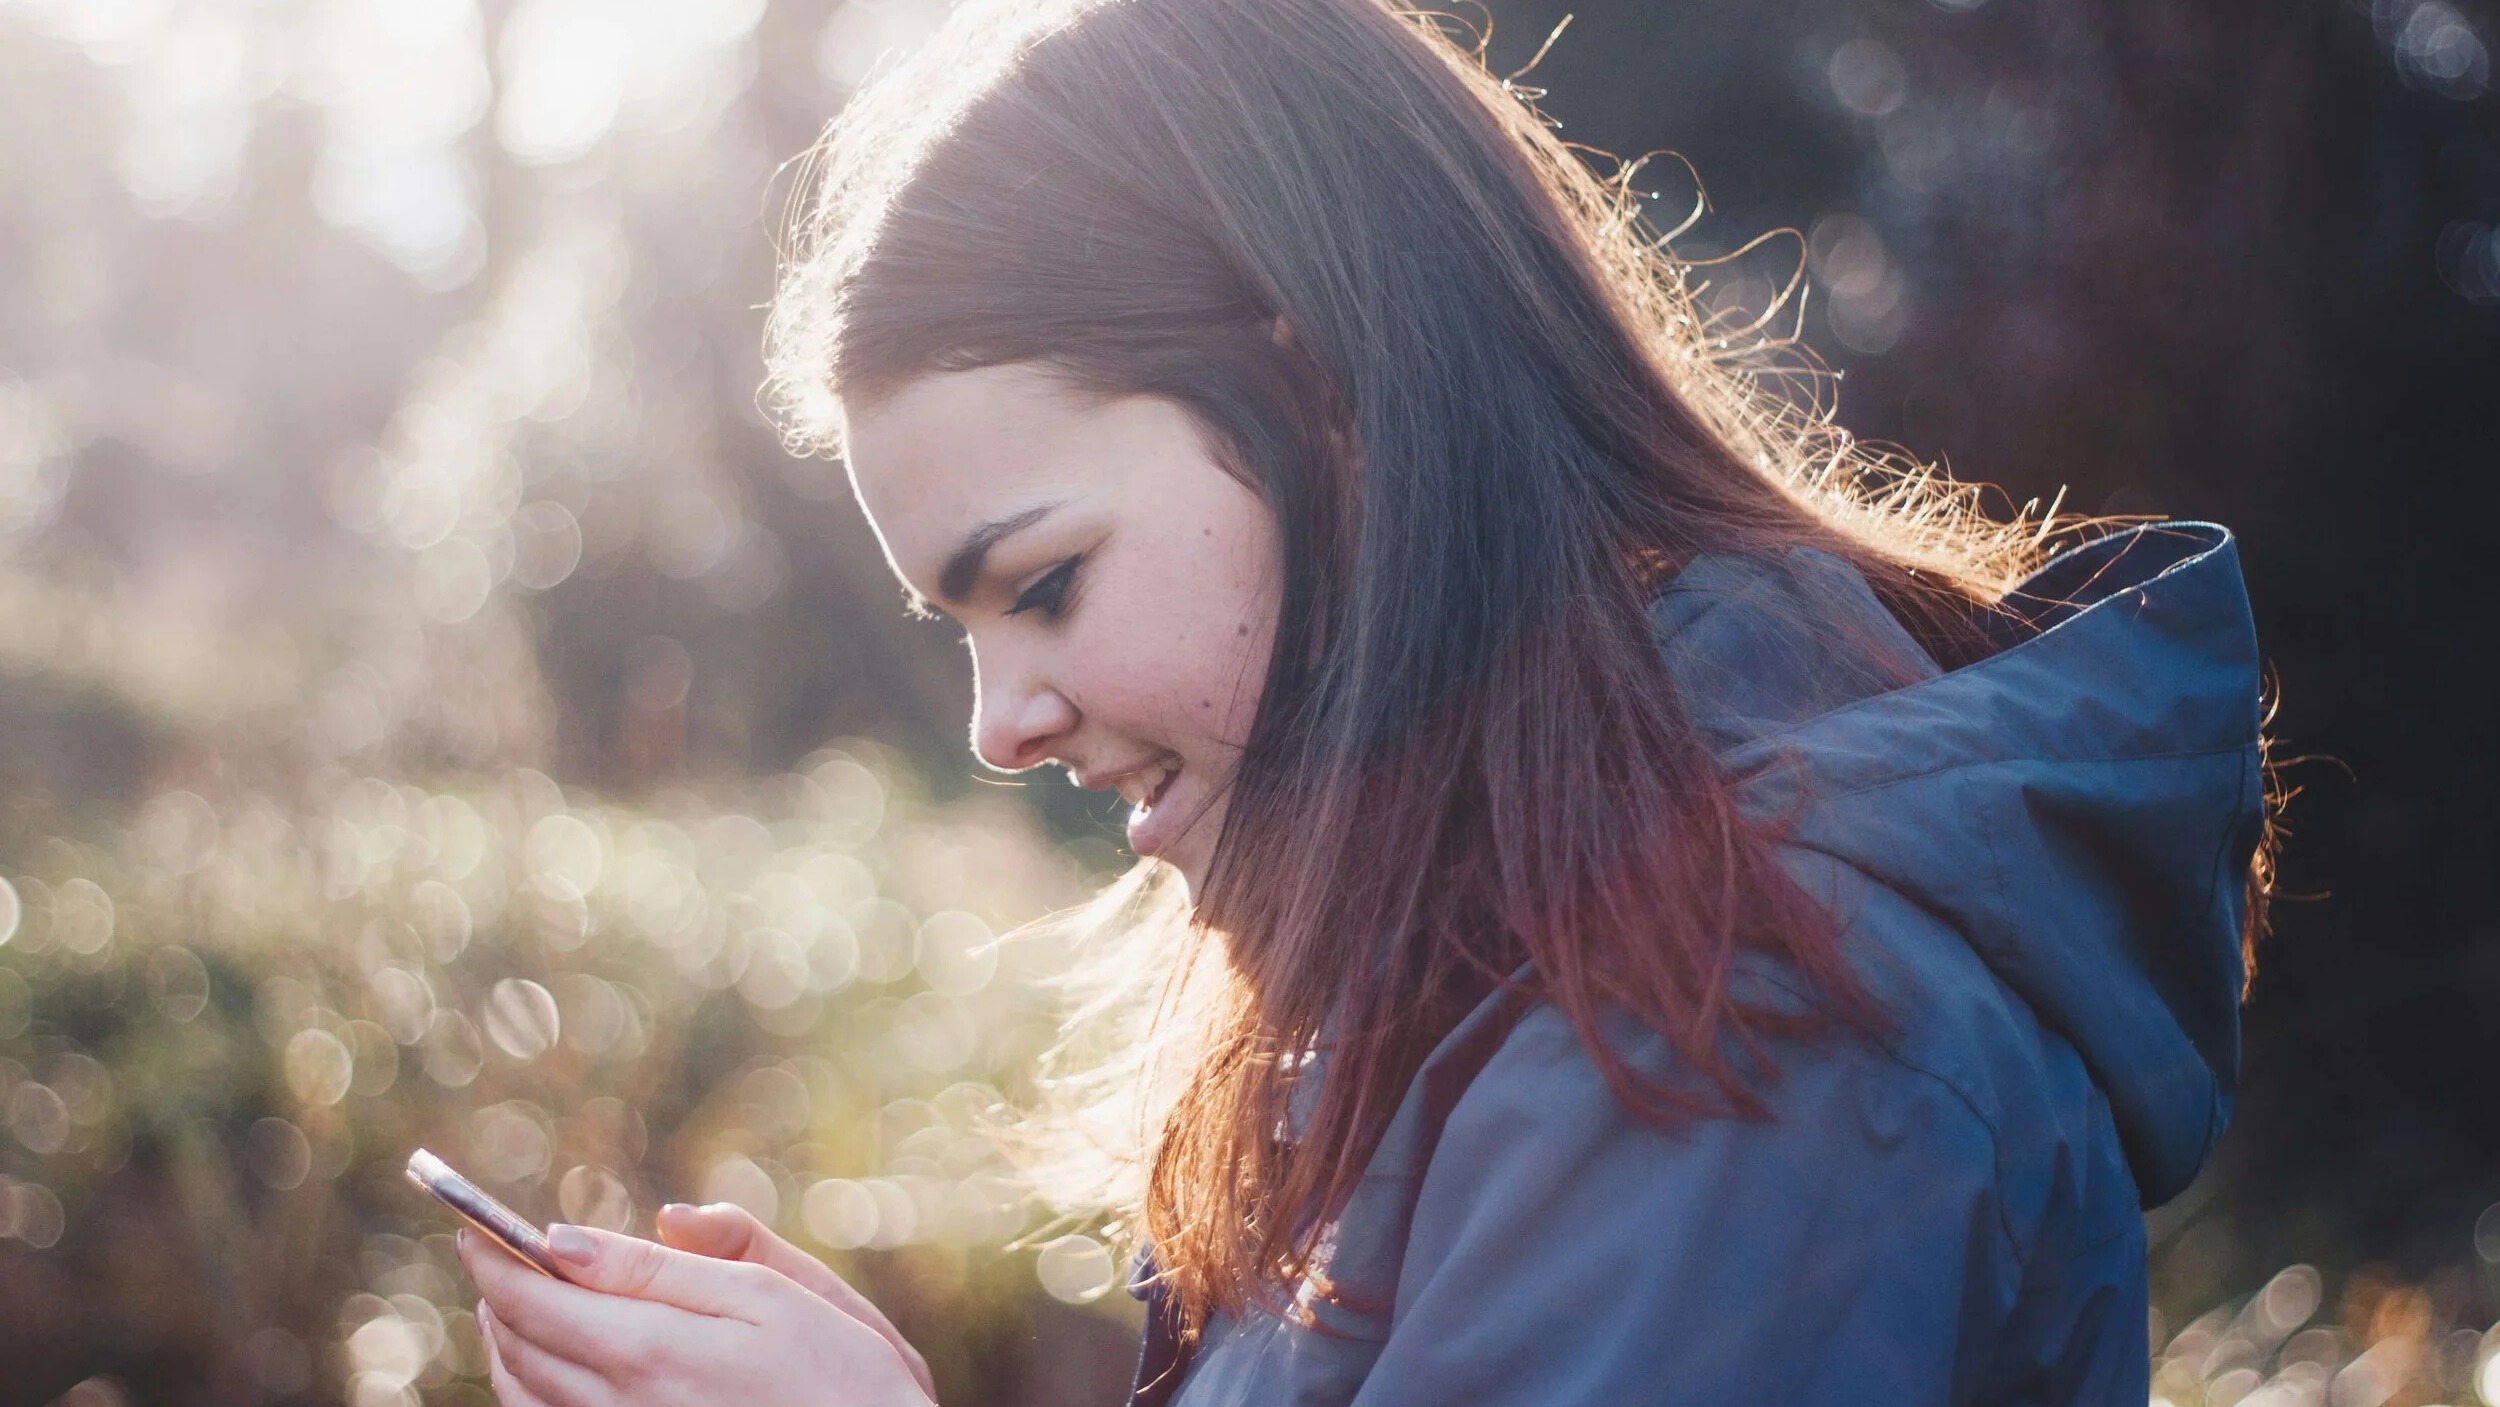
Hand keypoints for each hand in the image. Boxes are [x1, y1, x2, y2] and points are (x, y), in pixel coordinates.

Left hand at [459, 1217, 934, 1406]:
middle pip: (517, 1344)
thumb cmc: (847, 1380)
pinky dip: (529, 1391)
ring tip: (513, 1304)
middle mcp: (620, 1406)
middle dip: (496, 1293)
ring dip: (506, 1342)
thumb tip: (594, 1232)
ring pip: (523, 1394)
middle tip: (491, 1254)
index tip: (475, 1224)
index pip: (534, 1295)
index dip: (495, 1254)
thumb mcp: (779, 1296)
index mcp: (651, 1349)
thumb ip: (681, 1262)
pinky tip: (548, 1368)